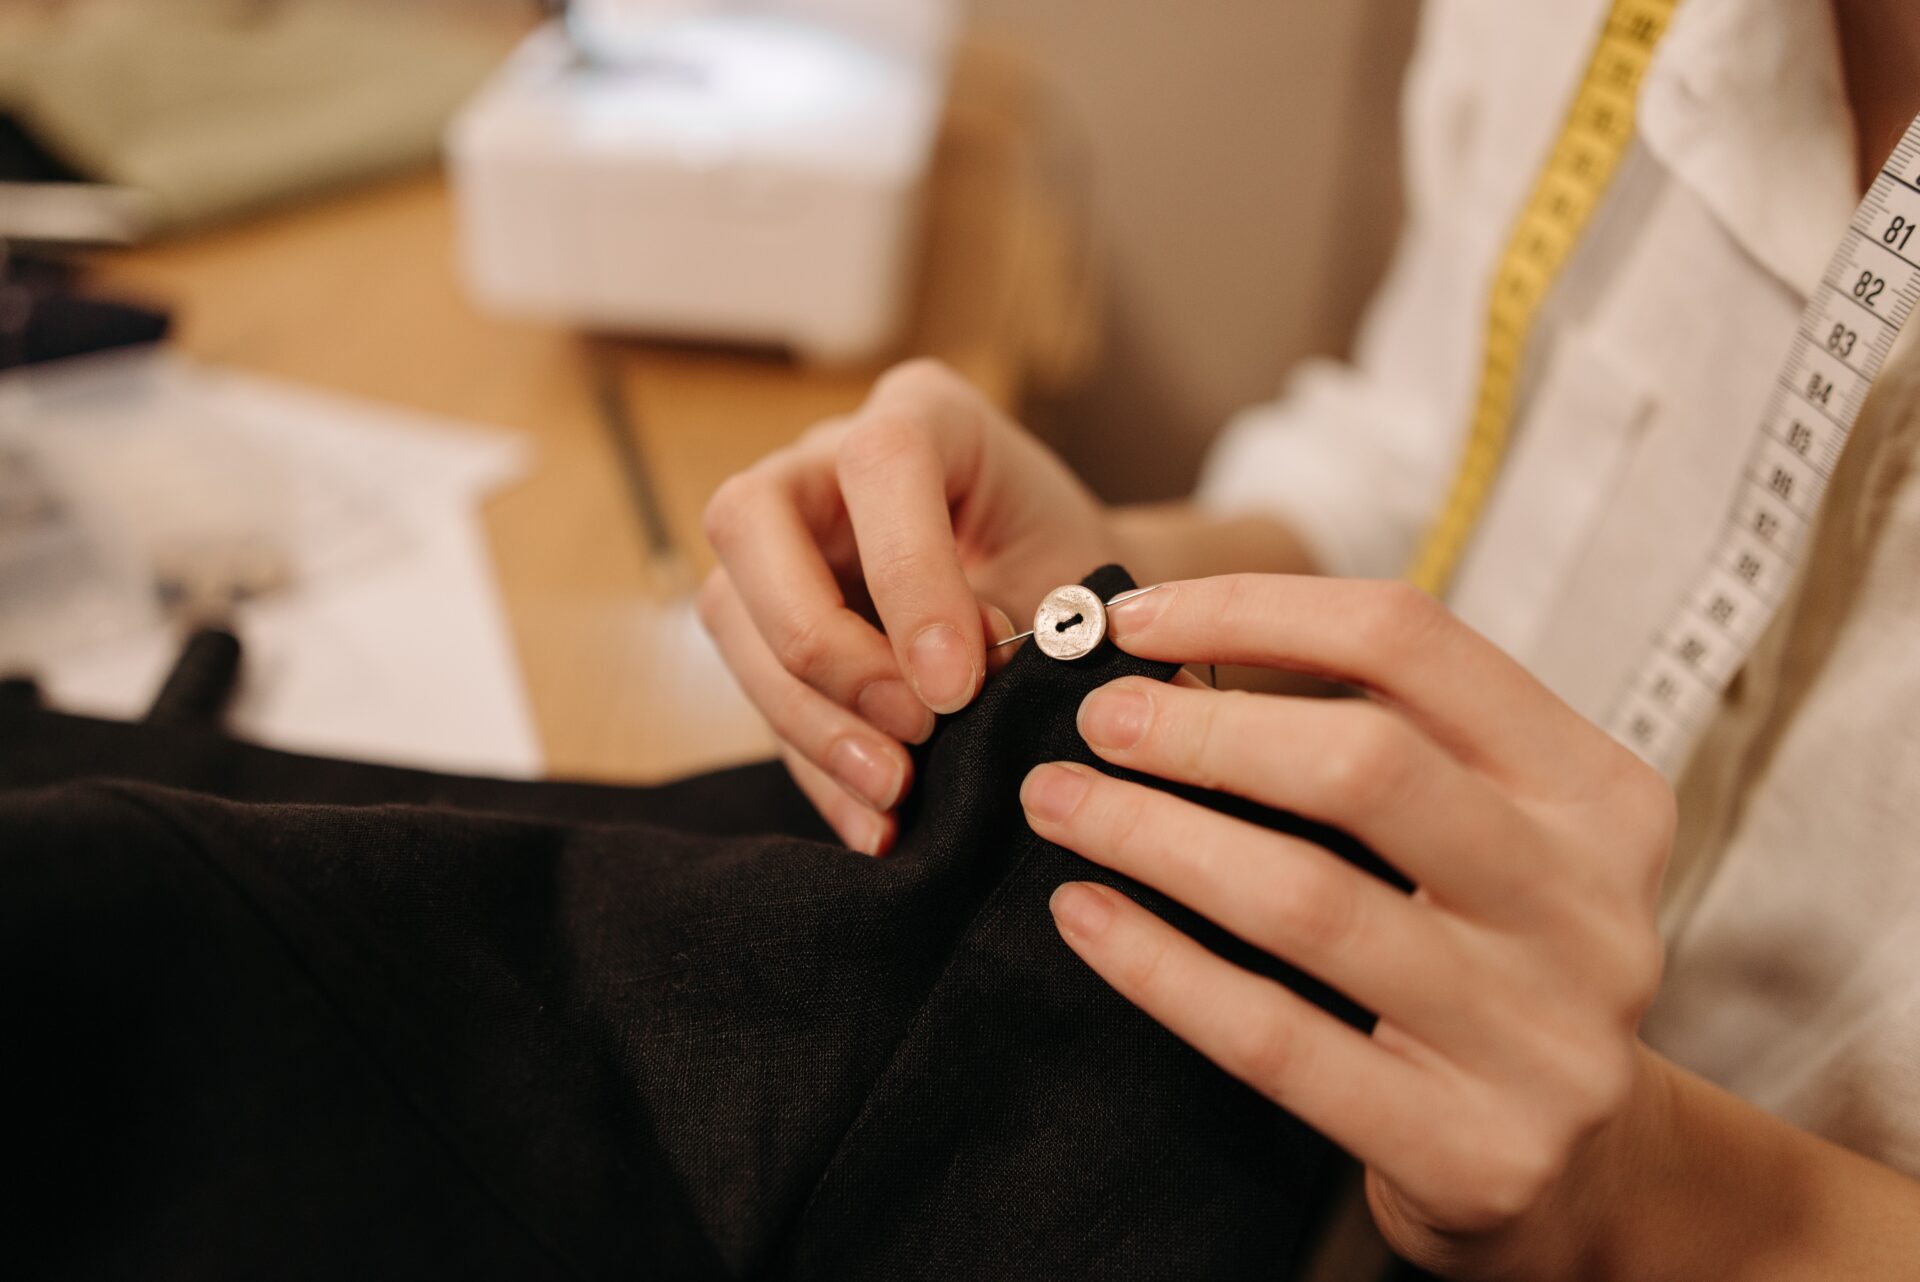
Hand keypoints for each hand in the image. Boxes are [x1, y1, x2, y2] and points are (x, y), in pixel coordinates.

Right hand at [700, 359, 1125, 854]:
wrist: (1073, 609)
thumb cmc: (1077, 575)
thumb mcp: (1075, 577)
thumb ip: (1022, 618)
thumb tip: (959, 694)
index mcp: (924, 413)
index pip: (879, 462)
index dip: (909, 576)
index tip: (959, 684)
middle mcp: (826, 462)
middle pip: (749, 519)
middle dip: (823, 644)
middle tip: (914, 730)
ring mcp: (782, 538)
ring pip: (730, 612)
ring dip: (807, 717)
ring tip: (894, 791)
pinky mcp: (766, 621)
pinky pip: (756, 690)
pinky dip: (814, 766)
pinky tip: (873, 822)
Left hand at [1020, 575, 1674, 1279]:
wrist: (1580, 1167)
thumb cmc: (1487, 958)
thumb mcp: (1478, 832)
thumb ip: (1370, 744)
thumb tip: (1164, 662)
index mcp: (1596, 791)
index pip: (1413, 643)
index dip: (1255, 610)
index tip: (1132, 620)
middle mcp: (1589, 904)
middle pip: (1365, 765)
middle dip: (1199, 730)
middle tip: (1094, 722)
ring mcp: (1541, 1037)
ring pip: (1308, 901)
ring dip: (1153, 836)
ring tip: (1057, 803)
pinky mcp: (1474, 1151)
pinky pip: (1275, 1039)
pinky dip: (1159, 966)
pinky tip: (1085, 916)